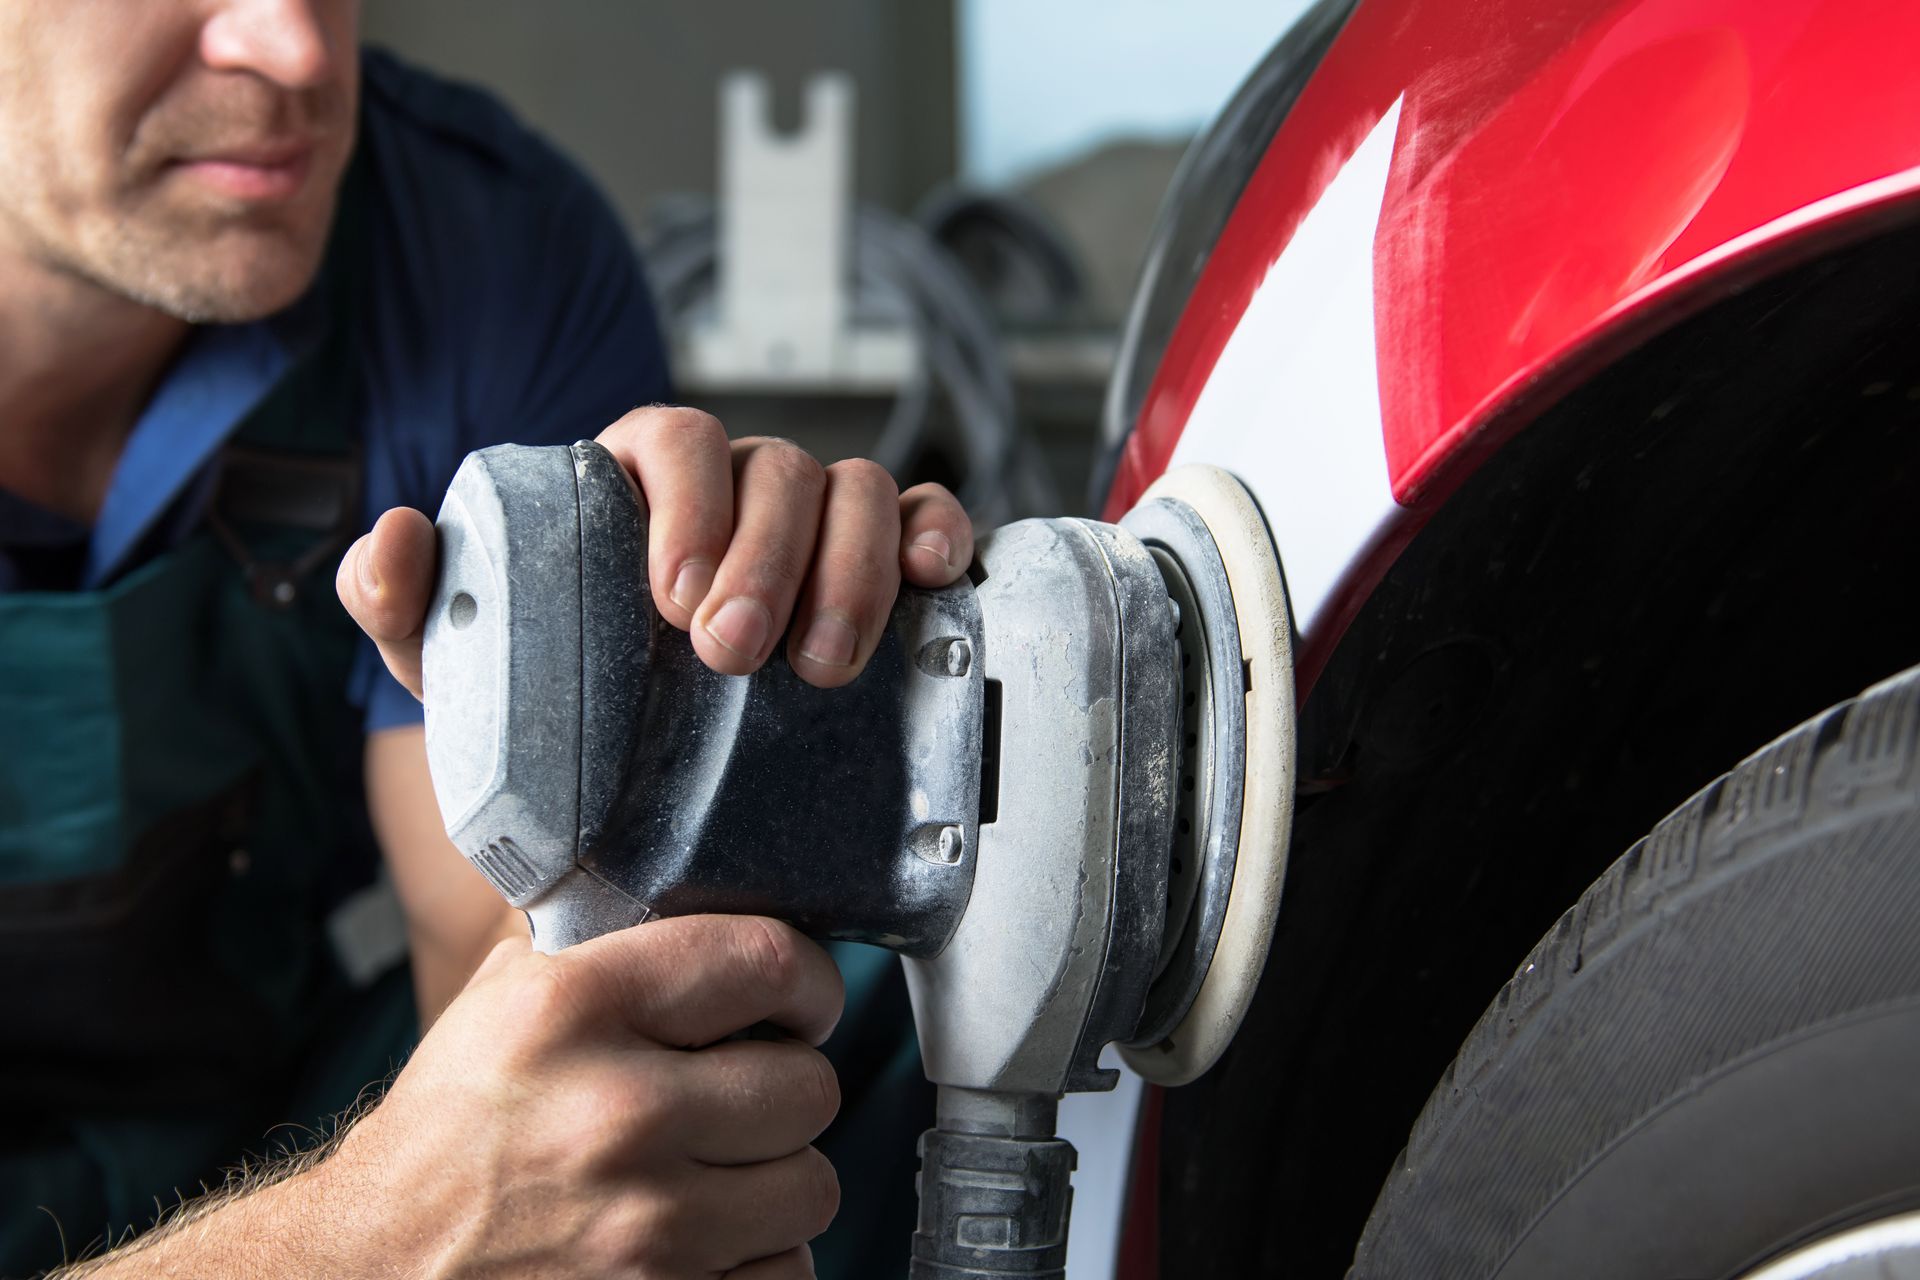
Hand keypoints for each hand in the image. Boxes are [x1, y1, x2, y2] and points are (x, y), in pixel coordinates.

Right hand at [314, 915, 844, 1277]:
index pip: (766, 960)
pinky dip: (755, 1261)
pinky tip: (702, 1241)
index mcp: (574, 1011)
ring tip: (719, 1173)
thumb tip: (699, 898)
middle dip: (785, 1090)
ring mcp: (644, 1227)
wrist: (370, 1273)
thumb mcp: (500, 1004)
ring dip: (775, 1182)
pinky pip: (786, 1272)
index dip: (808, 981)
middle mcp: (616, 1114)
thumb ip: (601, 947)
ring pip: (810, 1186)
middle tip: (744, 1097)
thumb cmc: (444, 1139)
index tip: (801, 1001)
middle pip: (809, 1085)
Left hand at [338, 406, 975, 691]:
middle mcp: (733, 499)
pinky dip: (937, 533)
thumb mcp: (464, 682)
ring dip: (851, 570)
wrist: (626, 843)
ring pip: (858, 491)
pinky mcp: (880, 578)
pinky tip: (931, 577)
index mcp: (636, 492)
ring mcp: (813, 535)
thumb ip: (407, 607)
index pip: (675, 441)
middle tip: (734, 656)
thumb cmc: (550, 737)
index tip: (675, 598)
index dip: (689, 501)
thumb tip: (394, 539)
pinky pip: (926, 520)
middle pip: (776, 467)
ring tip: (822, 667)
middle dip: (766, 556)